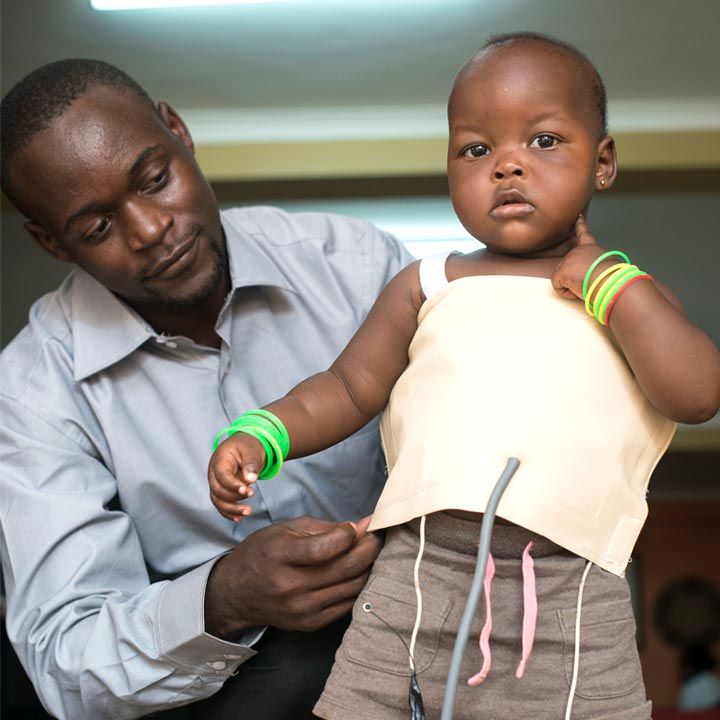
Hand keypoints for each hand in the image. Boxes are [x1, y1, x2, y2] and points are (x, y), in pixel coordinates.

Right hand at [204, 515, 381, 637]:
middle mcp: (291, 586)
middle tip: (376, 536)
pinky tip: (358, 572)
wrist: (237, 593)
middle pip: (346, 568)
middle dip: (370, 548)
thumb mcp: (287, 529)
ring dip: (368, 566)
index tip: (357, 526)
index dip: (349, 535)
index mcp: (282, 556)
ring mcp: (302, 609)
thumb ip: (326, 528)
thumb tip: (362, 526)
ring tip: (369, 552)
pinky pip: (347, 603)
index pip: (326, 548)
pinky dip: (358, 585)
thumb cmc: (264, 553)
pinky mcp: (310, 624)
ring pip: (353, 586)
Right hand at [208, 433, 264, 520]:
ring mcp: (216, 483)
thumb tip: (251, 479)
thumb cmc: (247, 446)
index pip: (222, 476)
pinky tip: (240, 518)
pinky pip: (221, 505)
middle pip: (217, 490)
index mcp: (219, 460)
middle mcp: (214, 473)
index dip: (232, 485)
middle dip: (233, 498)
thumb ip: (251, 463)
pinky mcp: (222, 491)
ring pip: (218, 501)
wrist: (245, 446)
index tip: (246, 490)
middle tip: (251, 495)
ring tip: (248, 512)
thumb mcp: (251, 450)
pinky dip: (229, 513)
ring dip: (231, 509)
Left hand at [551, 216, 608, 299]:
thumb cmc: (614, 277)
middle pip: (570, 267)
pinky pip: (558, 287)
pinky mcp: (561, 271)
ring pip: (564, 279)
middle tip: (591, 280)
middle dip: (576, 277)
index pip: (585, 235)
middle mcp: (579, 251)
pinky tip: (578, 289)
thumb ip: (599, 266)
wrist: (609, 280)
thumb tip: (595, 276)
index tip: (578, 217)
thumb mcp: (609, 267)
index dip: (580, 226)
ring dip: (574, 286)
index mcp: (593, 248)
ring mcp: (568, 259)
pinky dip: (567, 292)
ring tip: (588, 284)